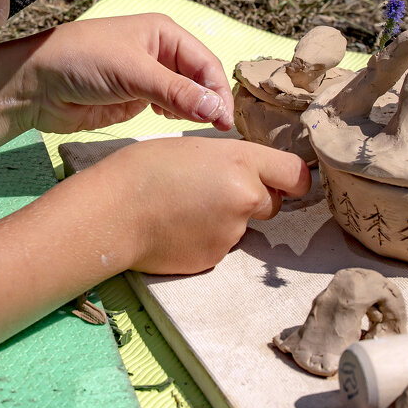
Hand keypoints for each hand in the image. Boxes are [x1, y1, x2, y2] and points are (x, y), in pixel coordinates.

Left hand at [13, 14, 234, 134]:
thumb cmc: (80, 62)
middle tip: (218, 131)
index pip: (206, 63)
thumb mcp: (132, 73)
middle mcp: (160, 53)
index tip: (225, 121)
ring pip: (186, 98)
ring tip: (201, 131)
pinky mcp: (135, 101)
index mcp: (163, 33)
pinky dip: (176, 119)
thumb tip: (217, 110)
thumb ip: (175, 92)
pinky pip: (167, 111)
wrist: (35, 86)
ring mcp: (148, 79)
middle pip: (200, 81)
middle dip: (210, 103)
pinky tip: (174, 126)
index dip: (218, 91)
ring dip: (195, 112)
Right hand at [90, 137, 309, 275]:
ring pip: (243, 227)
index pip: (296, 174)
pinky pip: (220, 246)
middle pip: (272, 203)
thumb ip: (228, 162)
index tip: (286, 183)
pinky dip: (204, 239)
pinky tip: (176, 229)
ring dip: (224, 220)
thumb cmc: (142, 170)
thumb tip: (242, 177)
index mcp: (240, 162)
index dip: (293, 180)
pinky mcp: (214, 258)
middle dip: (252, 199)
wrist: (112, 212)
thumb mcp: (192, 148)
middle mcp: (245, 198)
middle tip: (212, 192)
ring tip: (182, 210)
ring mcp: (232, 233)